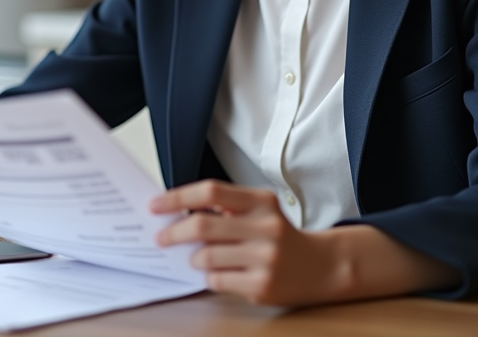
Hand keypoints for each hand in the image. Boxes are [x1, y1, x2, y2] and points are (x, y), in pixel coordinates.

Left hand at [151, 180, 331, 305]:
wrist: (321, 266)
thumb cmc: (280, 236)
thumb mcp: (260, 210)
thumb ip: (227, 208)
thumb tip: (178, 212)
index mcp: (261, 201)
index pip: (211, 192)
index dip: (178, 197)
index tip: (155, 205)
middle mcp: (266, 227)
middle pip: (202, 225)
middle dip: (174, 232)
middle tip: (161, 237)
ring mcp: (265, 258)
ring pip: (206, 257)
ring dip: (193, 258)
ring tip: (197, 257)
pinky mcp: (262, 285)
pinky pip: (217, 280)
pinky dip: (209, 276)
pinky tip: (217, 272)